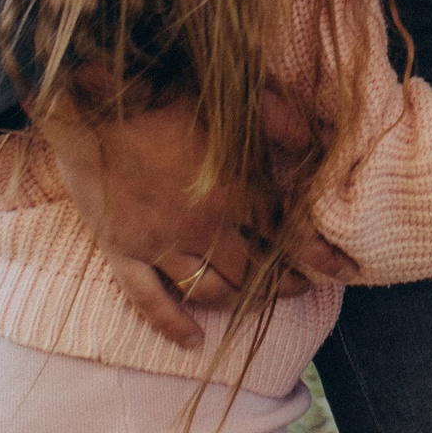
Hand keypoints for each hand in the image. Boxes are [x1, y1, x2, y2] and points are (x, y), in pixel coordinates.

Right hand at [39, 97, 319, 349]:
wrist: (95, 101)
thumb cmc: (164, 92)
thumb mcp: (232, 99)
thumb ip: (278, 119)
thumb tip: (311, 139)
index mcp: (236, 188)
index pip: (285, 233)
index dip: (313, 254)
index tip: (336, 270)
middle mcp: (204, 225)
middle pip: (253, 270)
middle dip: (282, 284)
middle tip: (299, 288)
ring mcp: (161, 244)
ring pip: (210, 290)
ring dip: (238, 302)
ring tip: (255, 305)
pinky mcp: (123, 253)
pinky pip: (150, 303)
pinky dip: (173, 325)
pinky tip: (193, 340)